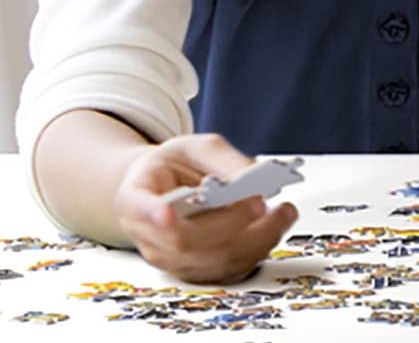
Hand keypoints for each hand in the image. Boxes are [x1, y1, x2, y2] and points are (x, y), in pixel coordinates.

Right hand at [113, 134, 298, 283]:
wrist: (166, 188)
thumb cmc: (176, 167)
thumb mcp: (196, 147)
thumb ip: (223, 159)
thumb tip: (253, 176)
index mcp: (135, 197)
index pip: (139, 208)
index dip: (152, 213)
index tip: (166, 212)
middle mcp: (148, 235)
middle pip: (187, 240)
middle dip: (231, 221)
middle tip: (261, 201)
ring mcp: (171, 259)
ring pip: (213, 261)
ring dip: (255, 239)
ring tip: (283, 212)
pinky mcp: (196, 271)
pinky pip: (229, 271)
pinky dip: (258, 250)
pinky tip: (274, 227)